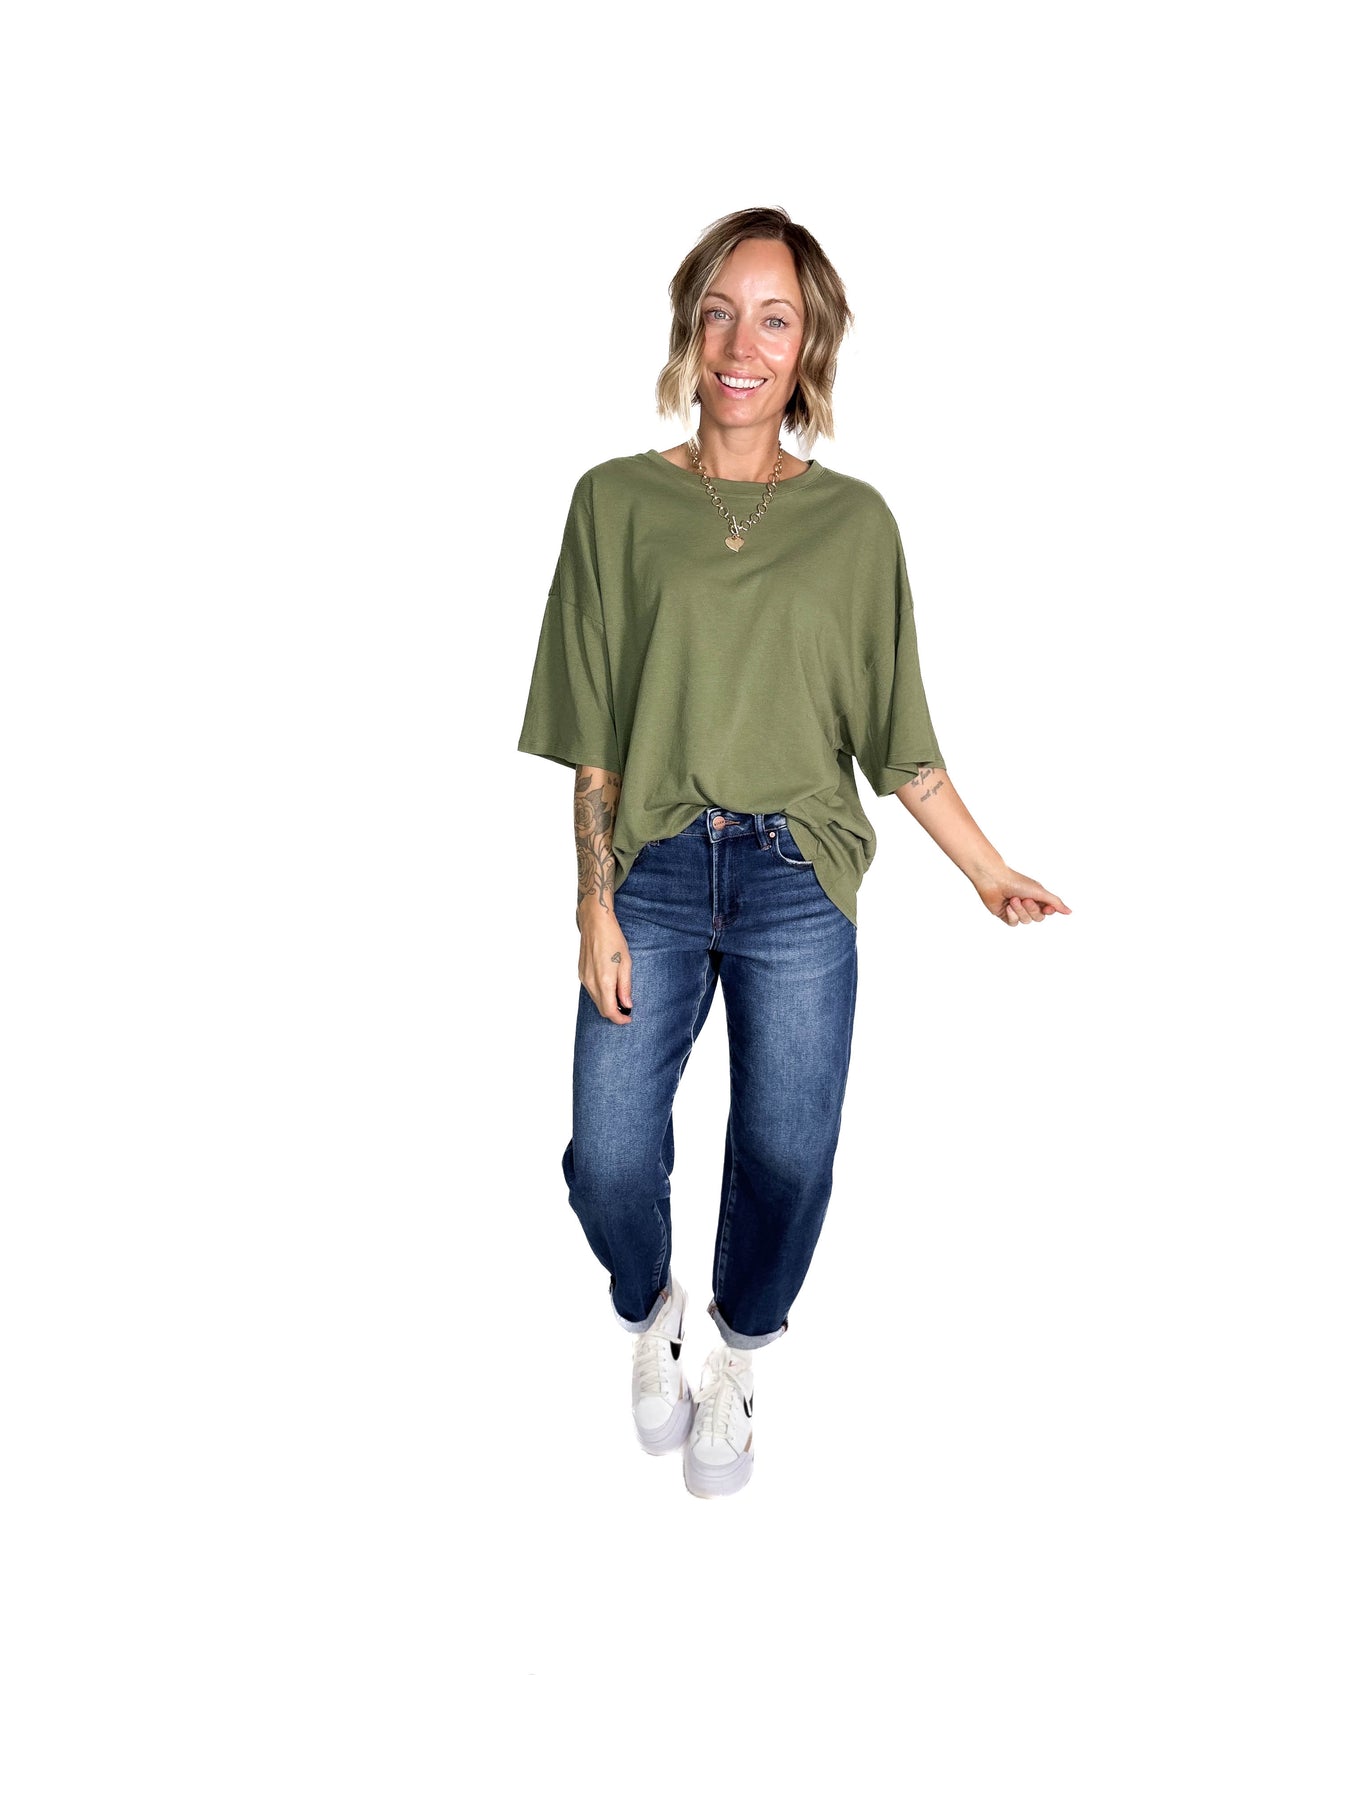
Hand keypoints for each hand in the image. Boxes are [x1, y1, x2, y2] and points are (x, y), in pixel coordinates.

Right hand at [577, 899, 634, 1021]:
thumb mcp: (626, 963)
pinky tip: (610, 986)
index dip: (619, 1019)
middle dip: (614, 1013)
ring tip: (620, 997)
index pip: (610, 1011)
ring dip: (607, 1003)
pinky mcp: (581, 973)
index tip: (628, 1019)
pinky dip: (600, 994)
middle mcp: (591, 982)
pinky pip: (591, 991)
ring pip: (595, 1000)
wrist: (595, 924)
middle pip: (601, 1008)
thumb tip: (627, 1004)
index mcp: (604, 981)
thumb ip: (625, 986)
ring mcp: (584, 978)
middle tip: (627, 1010)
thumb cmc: (613, 940)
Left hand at [973, 864, 1071, 927]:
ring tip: (1013, 899)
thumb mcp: (1040, 892)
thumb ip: (1055, 902)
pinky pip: (1014, 923)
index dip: (1048, 911)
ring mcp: (1017, 910)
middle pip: (1038, 918)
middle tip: (1025, 898)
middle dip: (1031, 909)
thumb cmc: (1017, 882)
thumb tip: (1070, 912)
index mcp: (1038, 897)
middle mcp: (1028, 904)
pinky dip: (1011, 915)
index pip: (1048, 911)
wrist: (994, 880)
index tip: (1046, 907)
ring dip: (1020, 910)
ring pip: (1025, 921)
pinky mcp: (1006, 915)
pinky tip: (1007, 906)